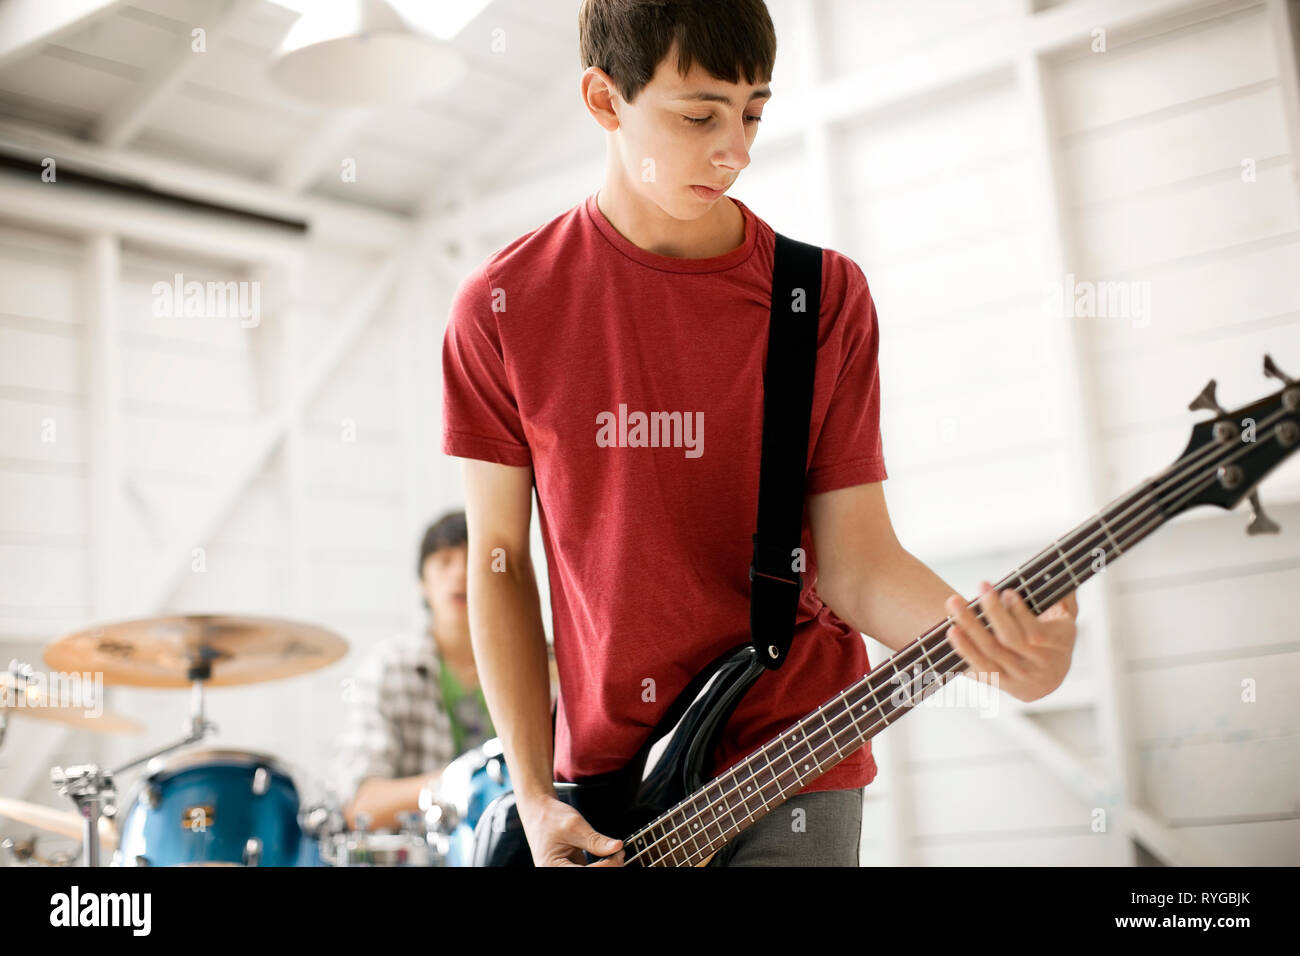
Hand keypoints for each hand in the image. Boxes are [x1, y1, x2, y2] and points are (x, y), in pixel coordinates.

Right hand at [515, 792, 623, 866]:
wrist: (538, 811)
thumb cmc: (550, 817)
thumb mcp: (574, 826)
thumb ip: (595, 840)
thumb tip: (616, 847)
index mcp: (552, 868)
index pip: (585, 873)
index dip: (606, 866)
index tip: (619, 852)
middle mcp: (555, 872)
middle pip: (589, 875)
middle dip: (608, 868)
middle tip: (620, 853)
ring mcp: (563, 871)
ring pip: (590, 873)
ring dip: (605, 867)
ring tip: (616, 854)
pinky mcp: (570, 868)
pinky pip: (588, 870)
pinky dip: (601, 865)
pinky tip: (609, 856)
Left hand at [943, 580, 1077, 702]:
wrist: (1051, 676)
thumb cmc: (1055, 636)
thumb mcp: (1067, 616)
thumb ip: (1064, 595)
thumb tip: (1055, 570)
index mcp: (1059, 645)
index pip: (1036, 633)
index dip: (1019, 613)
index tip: (1006, 591)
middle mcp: (1041, 667)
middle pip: (1010, 641)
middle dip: (992, 611)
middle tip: (980, 586)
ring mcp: (1022, 679)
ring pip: (990, 655)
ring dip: (969, 630)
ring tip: (954, 606)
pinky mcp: (1004, 687)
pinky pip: (981, 671)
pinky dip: (966, 653)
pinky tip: (952, 634)